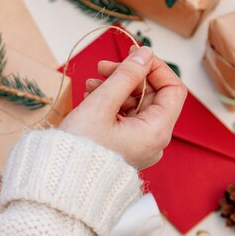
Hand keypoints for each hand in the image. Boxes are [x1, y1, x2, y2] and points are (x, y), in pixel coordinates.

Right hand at [59, 46, 186, 169]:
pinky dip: (110, 104)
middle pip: (152, 96)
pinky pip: (125, 119)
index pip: (173, 89)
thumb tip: (145, 54)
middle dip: (127, 78)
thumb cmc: (80, 148)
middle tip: (102, 67)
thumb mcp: (101, 104)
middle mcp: (153, 141)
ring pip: (135, 106)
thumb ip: (125, 76)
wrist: (61, 182)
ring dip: (115, 89)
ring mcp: (139, 146)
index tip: (133, 56)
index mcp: (156, 132)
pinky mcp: (125, 148)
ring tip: (90, 84)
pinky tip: (91, 97)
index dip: (155, 68)